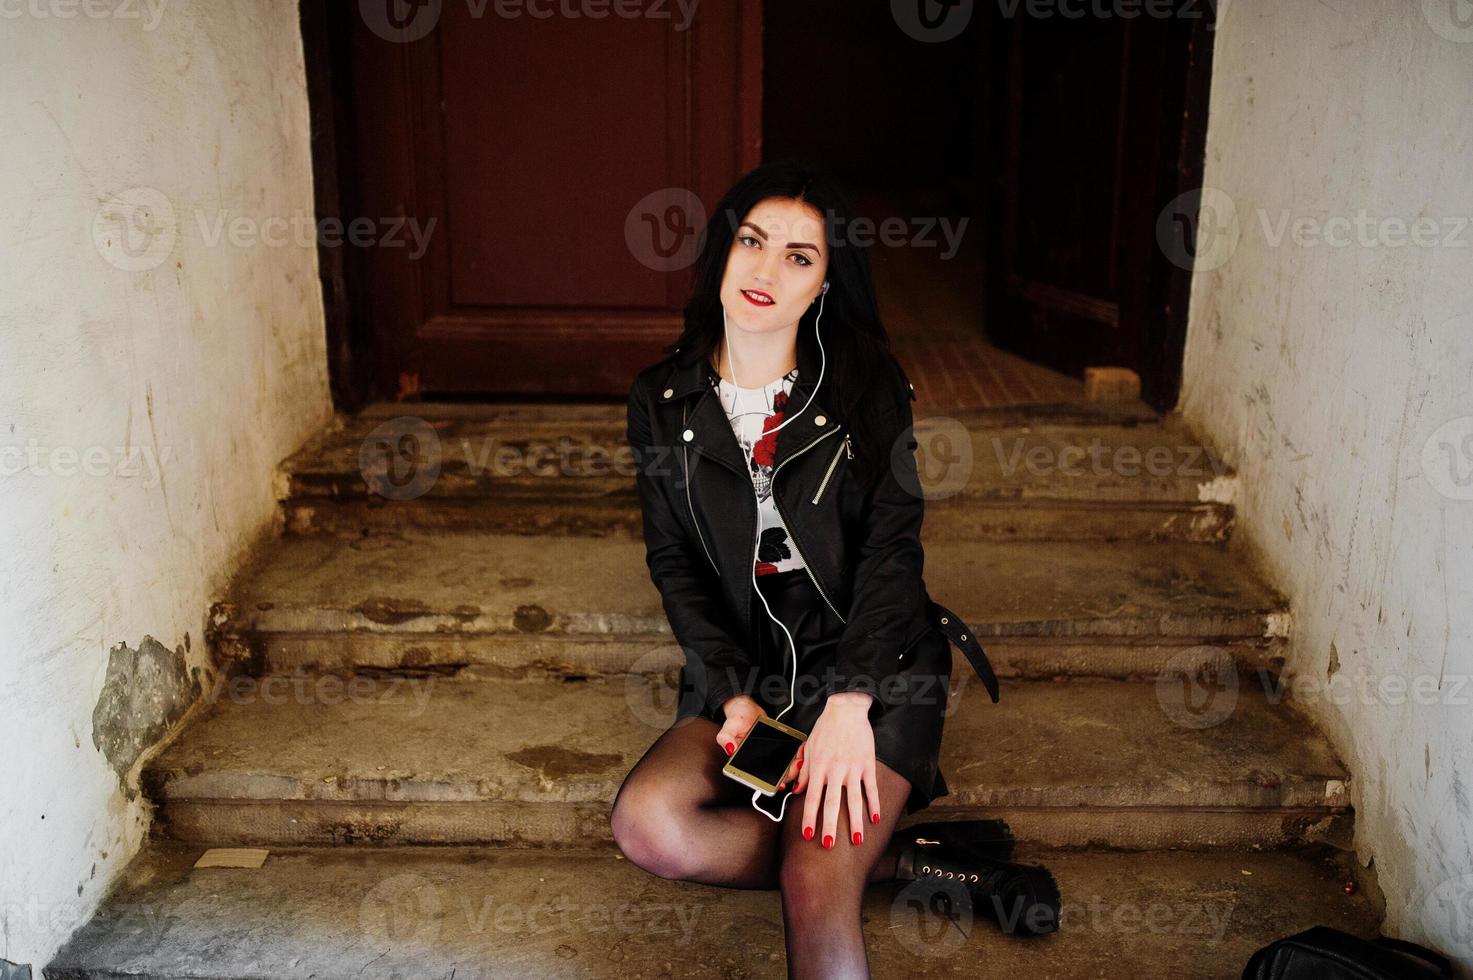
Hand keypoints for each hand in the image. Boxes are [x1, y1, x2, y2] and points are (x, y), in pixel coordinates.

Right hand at [717, 696, 805, 792]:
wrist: (747, 707)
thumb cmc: (737, 718)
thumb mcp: (729, 726)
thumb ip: (726, 739)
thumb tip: (730, 749)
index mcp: (744, 763)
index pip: (757, 779)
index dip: (769, 785)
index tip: (780, 784)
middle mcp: (757, 763)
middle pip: (774, 777)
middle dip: (787, 775)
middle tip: (796, 766)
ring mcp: (768, 757)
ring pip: (783, 769)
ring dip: (793, 767)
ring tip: (800, 759)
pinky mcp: (778, 749)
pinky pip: (788, 757)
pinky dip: (796, 756)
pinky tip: (800, 751)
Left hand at [793, 692, 878, 847]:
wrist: (846, 709)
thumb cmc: (825, 728)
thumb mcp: (809, 748)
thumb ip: (804, 771)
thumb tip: (796, 791)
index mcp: (819, 767)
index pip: (813, 798)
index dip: (810, 818)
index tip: (808, 835)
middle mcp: (835, 770)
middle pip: (832, 803)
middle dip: (830, 826)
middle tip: (828, 845)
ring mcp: (853, 768)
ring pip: (853, 799)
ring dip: (855, 821)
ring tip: (856, 840)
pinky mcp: (867, 764)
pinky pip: (871, 787)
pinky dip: (874, 804)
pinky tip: (875, 819)